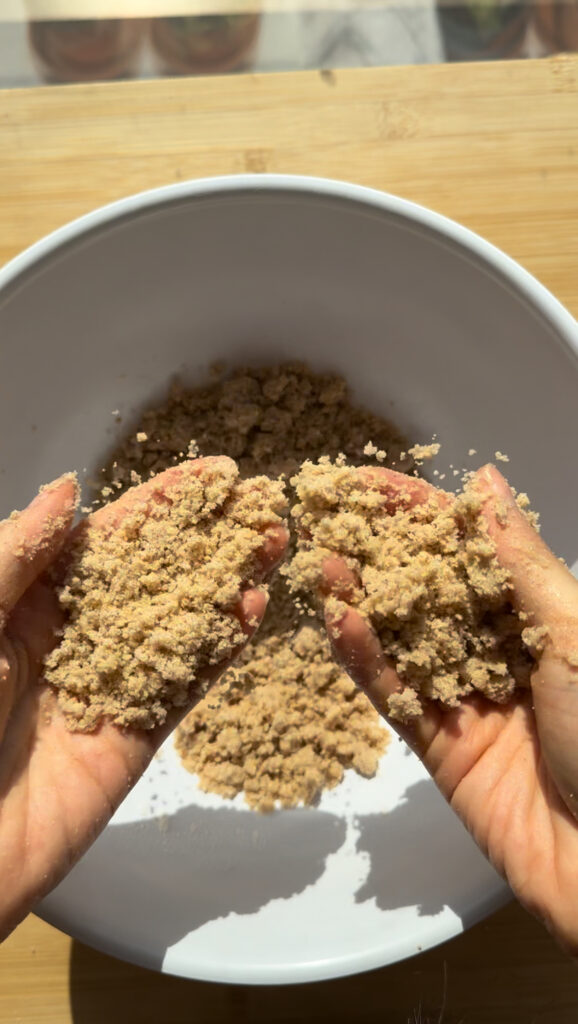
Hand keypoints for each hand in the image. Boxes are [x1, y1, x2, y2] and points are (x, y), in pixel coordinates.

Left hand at [0, 459, 286, 939]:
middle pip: (154, 576)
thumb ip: (18, 555)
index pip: (107, 540)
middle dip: (207, 539)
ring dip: (227, 585)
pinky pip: (184, 687)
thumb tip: (73, 490)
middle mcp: (73, 637)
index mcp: (27, 602)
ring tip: (275, 543)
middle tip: (262, 505)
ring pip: (178, 625)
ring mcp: (107, 687)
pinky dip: (221, 650)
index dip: (161, 504)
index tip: (213, 475)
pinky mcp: (132, 740)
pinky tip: (256, 611)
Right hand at [323, 464, 577, 954]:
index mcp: (537, 613)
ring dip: (362, 597)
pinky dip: (364, 658)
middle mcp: (497, 647)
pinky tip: (337, 619)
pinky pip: (393, 693)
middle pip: (428, 585)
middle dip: (380, 548)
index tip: (369, 480)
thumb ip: (520, 561)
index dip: (420, 511)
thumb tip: (485, 481)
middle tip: (327, 512)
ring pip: (402, 637)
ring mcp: (464, 694)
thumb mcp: (574, 632)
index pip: (469, 546)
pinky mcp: (438, 744)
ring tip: (321, 558)